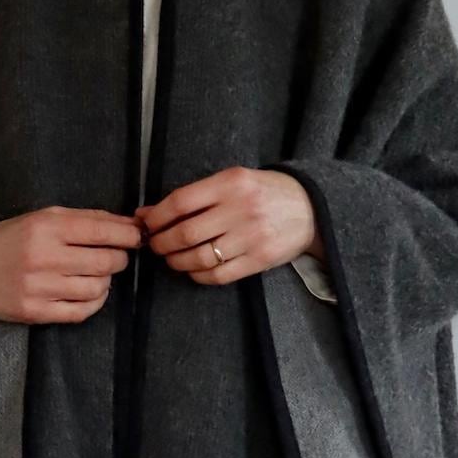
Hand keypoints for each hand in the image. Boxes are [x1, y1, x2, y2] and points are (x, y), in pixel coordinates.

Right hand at [0, 206, 144, 325]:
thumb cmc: (10, 240)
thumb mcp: (41, 218)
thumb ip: (84, 219)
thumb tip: (128, 225)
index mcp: (45, 227)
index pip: (101, 230)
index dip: (128, 235)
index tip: (137, 237)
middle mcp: (42, 257)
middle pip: (105, 261)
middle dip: (119, 259)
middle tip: (114, 257)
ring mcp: (38, 288)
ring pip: (97, 288)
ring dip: (106, 282)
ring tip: (97, 275)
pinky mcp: (35, 312)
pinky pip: (81, 312)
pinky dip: (94, 303)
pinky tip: (89, 293)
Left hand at [136, 167, 317, 283]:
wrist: (310, 207)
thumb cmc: (262, 192)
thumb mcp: (232, 181)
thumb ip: (194, 196)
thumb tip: (147, 213)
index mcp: (231, 183)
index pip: (181, 202)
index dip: (156, 217)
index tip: (147, 225)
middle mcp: (241, 209)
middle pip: (186, 233)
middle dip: (162, 244)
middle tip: (155, 246)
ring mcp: (251, 236)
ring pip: (200, 258)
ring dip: (177, 262)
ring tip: (172, 259)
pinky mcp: (260, 259)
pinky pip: (219, 275)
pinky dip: (198, 276)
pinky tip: (193, 270)